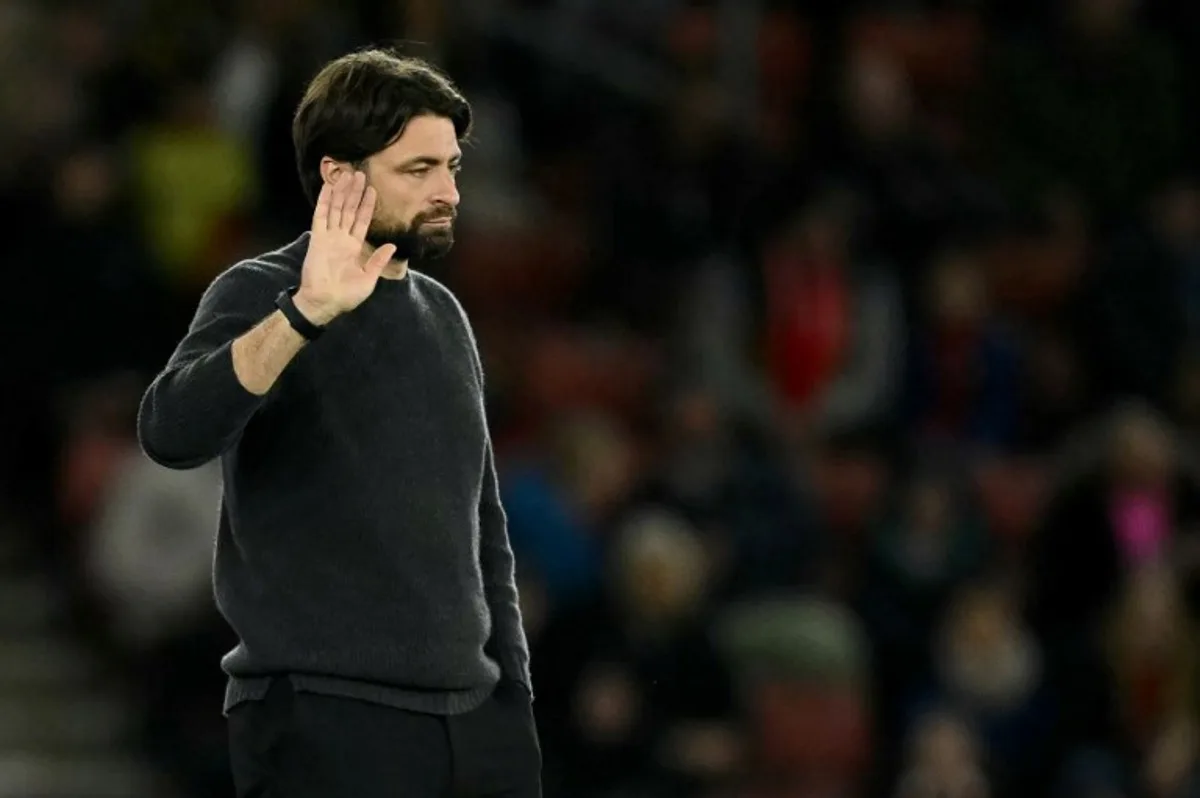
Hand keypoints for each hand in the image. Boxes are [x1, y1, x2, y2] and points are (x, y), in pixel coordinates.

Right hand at [294, 171, 396, 325]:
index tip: (372, 190)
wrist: (325, 302)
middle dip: (354, 192)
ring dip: (342, 192)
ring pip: (336, 208)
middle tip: (359, 174)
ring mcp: (329, 237)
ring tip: (348, 174)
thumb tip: (392, 246)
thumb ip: (379, 260)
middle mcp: (341, 239)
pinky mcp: (318, 239)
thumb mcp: (369, 278)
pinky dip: (325, 201)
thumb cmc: (347, 296)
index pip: (362, 221)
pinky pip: (321, 216)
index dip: (367, 205)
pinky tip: (329, 187)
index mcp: (354, 247)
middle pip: (349, 210)